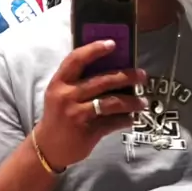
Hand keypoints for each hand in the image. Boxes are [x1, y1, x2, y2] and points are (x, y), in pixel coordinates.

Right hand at [35, 40, 146, 170]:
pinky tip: (132, 118)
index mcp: (59, 82)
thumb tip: (111, 67)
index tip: (113, 44)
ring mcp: (77, 115)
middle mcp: (67, 96)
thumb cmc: (58, 115)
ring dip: (131, 102)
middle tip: (142, 76)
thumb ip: (78, 81)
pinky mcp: (87, 132)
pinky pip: (112, 122)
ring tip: (143, 102)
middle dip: (126, 76)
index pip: (76, 59)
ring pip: (111, 103)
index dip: (94, 49)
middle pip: (102, 81)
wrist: (48, 146)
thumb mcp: (60, 94)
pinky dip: (125, 120)